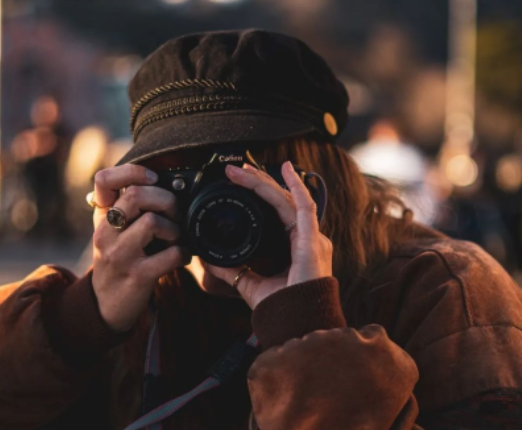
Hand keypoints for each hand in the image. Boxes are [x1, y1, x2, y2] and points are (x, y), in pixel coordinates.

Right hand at [90, 164, 188, 331]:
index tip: (154, 179)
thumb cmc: (120, 259)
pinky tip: (182, 257)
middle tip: (176, 213)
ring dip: (175, 229)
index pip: (104, 180)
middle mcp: (106, 232)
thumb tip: (168, 184)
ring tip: (176, 239)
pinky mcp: (137, 275)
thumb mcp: (115, 229)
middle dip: (167, 200)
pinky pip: (170, 254)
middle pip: (136, 195)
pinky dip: (183, 254)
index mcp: (102, 216)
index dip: (133, 172)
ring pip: (152, 221)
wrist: (106, 304)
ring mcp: (119, 254)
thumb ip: (130, 206)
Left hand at [203, 161, 332, 309]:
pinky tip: (285, 170)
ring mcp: (312, 237)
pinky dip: (296, 186)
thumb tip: (210, 261)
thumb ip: (233, 271)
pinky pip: (304, 207)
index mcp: (297, 247)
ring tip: (244, 170)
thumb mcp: (250, 284)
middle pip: (282, 202)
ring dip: (265, 182)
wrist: (297, 325)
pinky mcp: (312, 239)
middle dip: (258, 184)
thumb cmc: (282, 309)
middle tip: (236, 171)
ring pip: (287, 200)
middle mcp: (307, 238)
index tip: (239, 184)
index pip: (278, 213)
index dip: (260, 196)